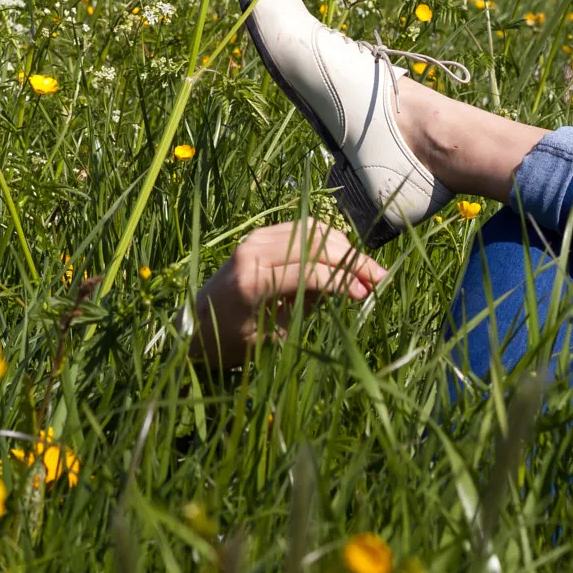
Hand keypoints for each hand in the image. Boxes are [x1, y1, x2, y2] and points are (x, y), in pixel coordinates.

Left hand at [188, 221, 385, 371]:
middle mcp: (254, 251)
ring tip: (365, 272)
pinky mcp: (261, 235)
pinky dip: (328, 242)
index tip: (368, 294)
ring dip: (344, 248)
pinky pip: (304, 230)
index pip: (312, 271)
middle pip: (318, 244)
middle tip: (380, 279)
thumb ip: (308, 306)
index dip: (345, 280)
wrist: (193, 326)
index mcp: (253, 280)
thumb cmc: (229, 342)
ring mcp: (256, 238)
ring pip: (315, 231)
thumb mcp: (271, 335)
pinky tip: (343, 261)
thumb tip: (351, 288)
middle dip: (353, 260)